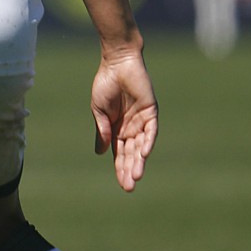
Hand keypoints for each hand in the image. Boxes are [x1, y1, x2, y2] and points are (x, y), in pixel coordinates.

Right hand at [91, 49, 157, 191]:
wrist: (116, 63)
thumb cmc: (105, 84)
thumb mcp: (99, 111)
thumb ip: (103, 131)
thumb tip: (101, 153)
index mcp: (118, 129)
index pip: (120, 154)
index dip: (121, 169)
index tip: (123, 185)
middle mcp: (131, 128)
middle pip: (132, 154)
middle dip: (130, 170)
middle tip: (130, 187)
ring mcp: (142, 120)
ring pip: (142, 146)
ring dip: (139, 161)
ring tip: (137, 176)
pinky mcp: (151, 112)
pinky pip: (151, 130)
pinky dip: (148, 142)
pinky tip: (143, 154)